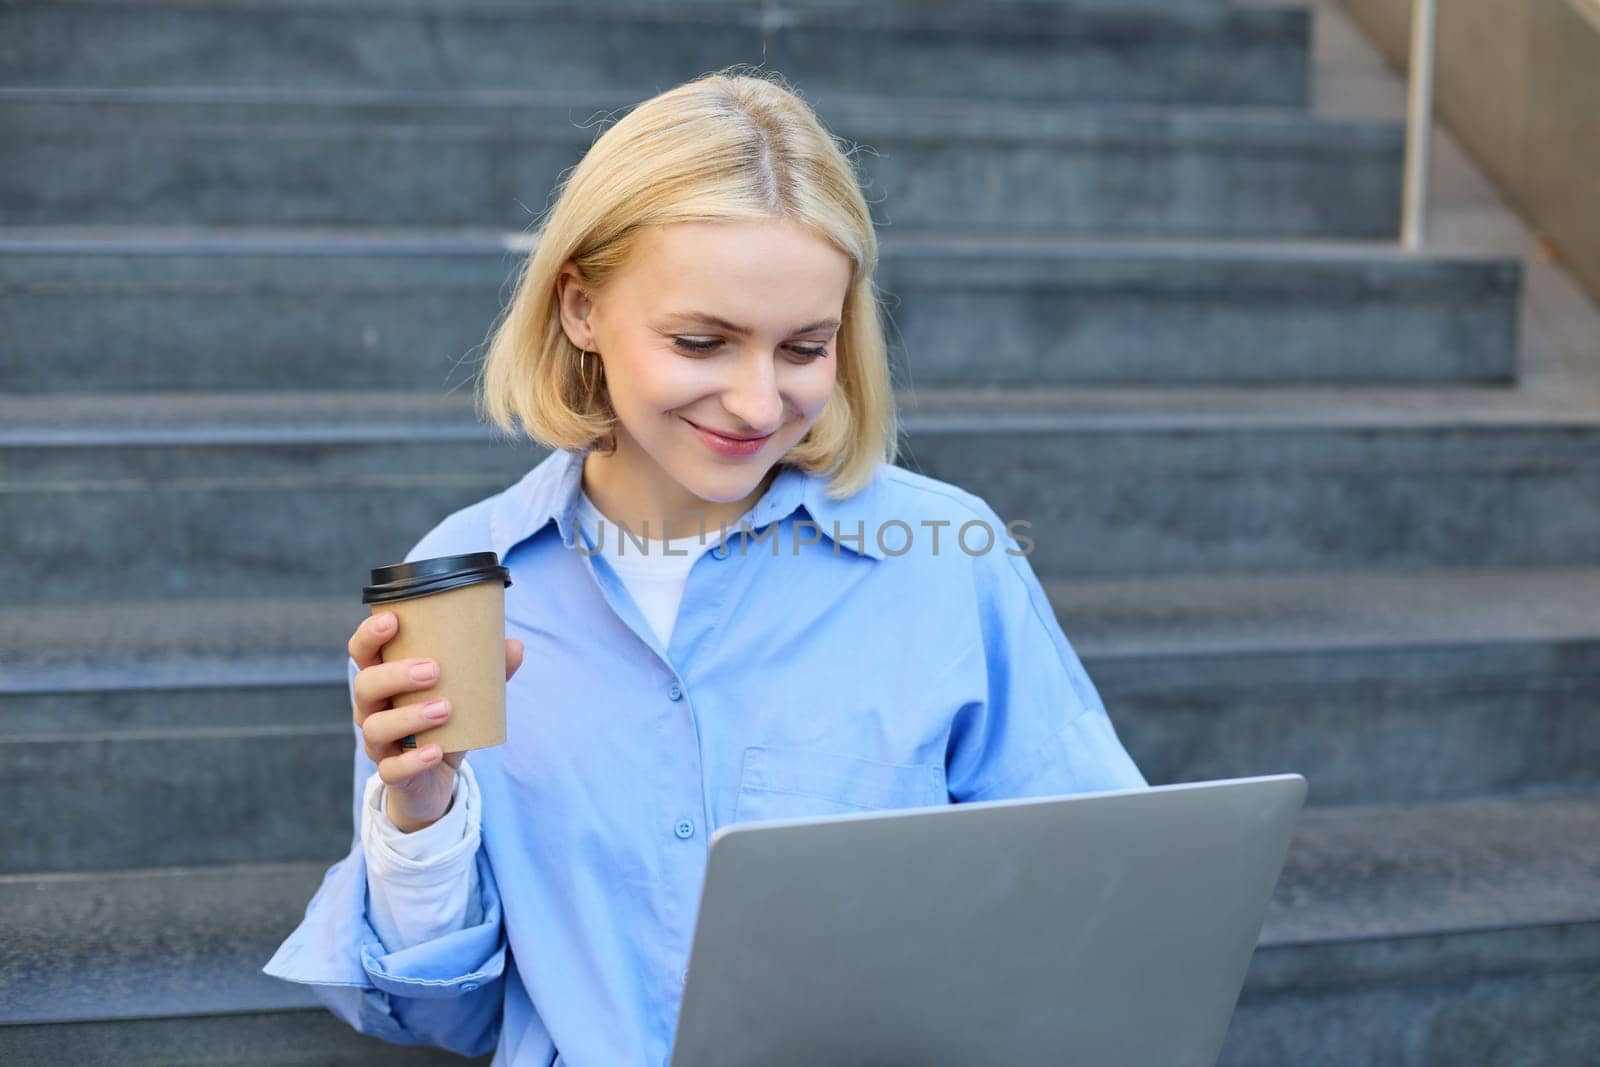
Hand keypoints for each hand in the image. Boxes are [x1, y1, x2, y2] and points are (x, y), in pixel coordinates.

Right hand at [349, 610, 523, 832]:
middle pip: (365, 685)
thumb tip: (514, 645)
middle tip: (434, 670)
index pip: (362, 652)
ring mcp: (378, 743)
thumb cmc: (445, 724)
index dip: (370, 635)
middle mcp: (372, 709)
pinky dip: (414, 760)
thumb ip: (488, 671)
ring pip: (375, 727)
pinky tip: (436, 751)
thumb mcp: (465, 696)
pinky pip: (392, 768)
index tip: (393, 620)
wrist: (436, 778)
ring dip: (409, 716)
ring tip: (445, 709)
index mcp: (384, 681)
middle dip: (395, 675)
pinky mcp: (392, 774)